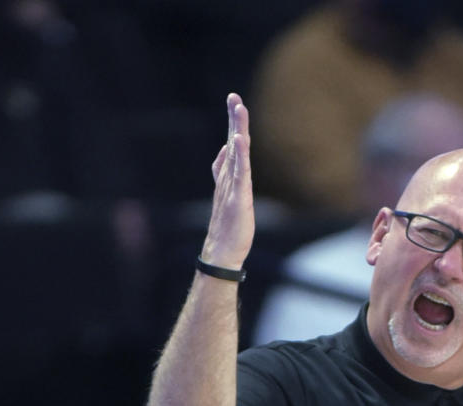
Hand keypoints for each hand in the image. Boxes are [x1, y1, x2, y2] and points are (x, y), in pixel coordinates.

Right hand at [201, 93, 254, 270]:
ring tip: (238, 109)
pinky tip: (238, 140)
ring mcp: (232, 188)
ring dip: (237, 130)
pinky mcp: (238, 199)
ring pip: (236, 154)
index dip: (233, 125)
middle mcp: (228, 179)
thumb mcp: (231, 196)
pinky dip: (238, 156)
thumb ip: (227, 173)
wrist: (223, 252)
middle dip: (233, 119)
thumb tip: (226, 151)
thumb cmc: (229, 228)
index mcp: (228, 178)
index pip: (232, 146)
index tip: (234, 103)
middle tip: (234, 97)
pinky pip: (239, 174)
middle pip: (232, 144)